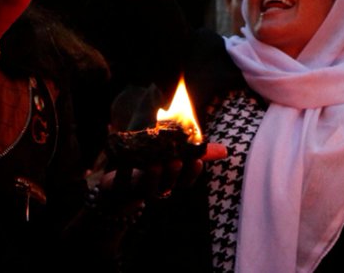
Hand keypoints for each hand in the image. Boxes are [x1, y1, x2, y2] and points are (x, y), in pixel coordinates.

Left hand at [100, 142, 226, 201]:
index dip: (192, 173)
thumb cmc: (151, 171)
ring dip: (153, 176)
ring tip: (155, 164)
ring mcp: (138, 191)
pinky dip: (124, 173)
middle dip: (173, 173)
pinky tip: (126, 162)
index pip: (185, 182)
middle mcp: (158, 189)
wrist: (118, 190)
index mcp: (171, 182)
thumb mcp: (176, 160)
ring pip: (148, 188)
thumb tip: (225, 150)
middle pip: (168, 185)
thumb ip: (198, 154)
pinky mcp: (120, 190)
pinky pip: (122, 184)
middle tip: (176, 160)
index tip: (197, 161)